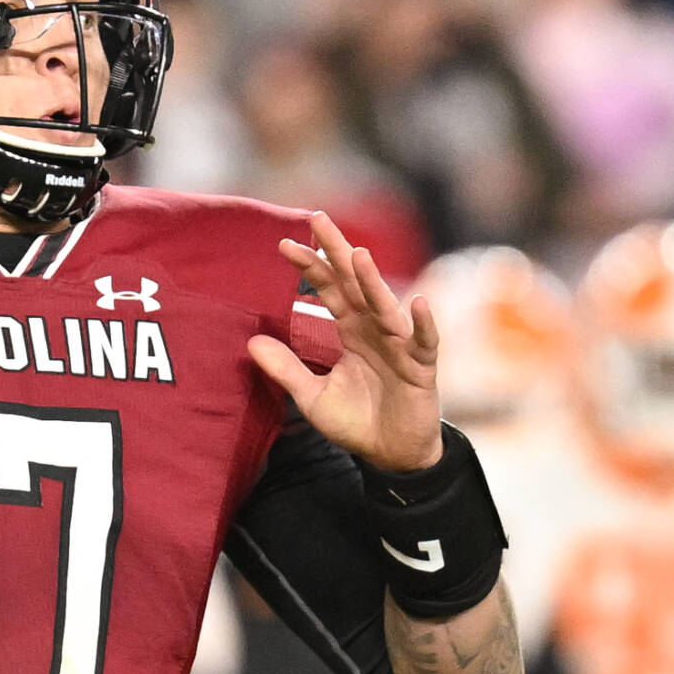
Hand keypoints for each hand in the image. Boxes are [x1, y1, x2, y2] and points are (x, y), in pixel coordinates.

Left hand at [248, 210, 442, 471]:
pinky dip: (422, 324)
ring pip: (385, 307)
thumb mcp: (312, 396)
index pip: (329, 289)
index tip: (284, 244)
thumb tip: (251, 342)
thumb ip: (286, 370)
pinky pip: (423, 342)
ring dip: (373, 282)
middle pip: (355, 283)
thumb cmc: (357, 420)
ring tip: (357, 255)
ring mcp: (399, 345)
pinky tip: (417, 304)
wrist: (392, 454)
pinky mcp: (420, 368)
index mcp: (350, 331)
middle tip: (318, 218)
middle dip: (337, 251)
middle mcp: (374, 329)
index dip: (311, 266)